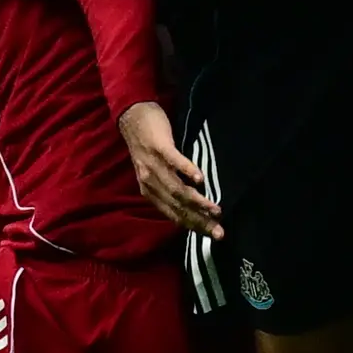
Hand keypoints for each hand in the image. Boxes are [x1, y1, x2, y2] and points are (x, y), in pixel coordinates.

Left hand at [118, 101, 221, 237]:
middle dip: (200, 222)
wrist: (131, 117)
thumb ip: (169, 186)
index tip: (212, 236)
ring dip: (197, 202)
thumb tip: (192, 203)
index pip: (174, 215)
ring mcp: (153, 166)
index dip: (193, 226)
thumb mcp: (154, 172)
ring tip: (216, 210)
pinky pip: (174, 162)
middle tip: (220, 232)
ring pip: (177, 189)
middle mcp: (150, 182)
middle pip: (177, 207)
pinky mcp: (159, 148)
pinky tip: (201, 179)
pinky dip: (187, 171)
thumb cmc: (147, 146)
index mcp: (149, 191)